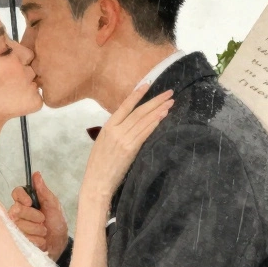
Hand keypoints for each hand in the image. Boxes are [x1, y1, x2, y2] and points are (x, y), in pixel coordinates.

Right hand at [9, 171, 67, 260]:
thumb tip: (36, 174)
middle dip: (34, 215)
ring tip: (44, 231)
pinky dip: (37, 239)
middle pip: (17, 209)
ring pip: (20, 225)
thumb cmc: (57, 222)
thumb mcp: (53, 205)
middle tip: (43, 219)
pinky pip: (24, 237)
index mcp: (26, 201)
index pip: (16, 193)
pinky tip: (41, 240)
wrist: (60, 242)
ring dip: (37, 229)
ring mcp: (17, 226)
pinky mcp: (18, 240)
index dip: (21, 197)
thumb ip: (43, 191)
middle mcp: (18, 213)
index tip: (30, 202)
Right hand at [84, 83, 172, 200]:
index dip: (137, 95)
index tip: (148, 84)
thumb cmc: (99, 164)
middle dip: (155, 101)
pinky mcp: (131, 149)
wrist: (97, 181)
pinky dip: (154, 123)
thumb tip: (130, 123)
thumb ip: (115, 131)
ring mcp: (124, 140)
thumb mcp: (102, 143)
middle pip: (139, 112)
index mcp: (107, 127)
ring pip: (144, 121)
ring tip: (170, 103)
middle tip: (169, 93)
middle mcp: (116, 130)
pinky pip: (145, 133)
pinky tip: (162, 117)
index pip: (125, 106)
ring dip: (159, 110)